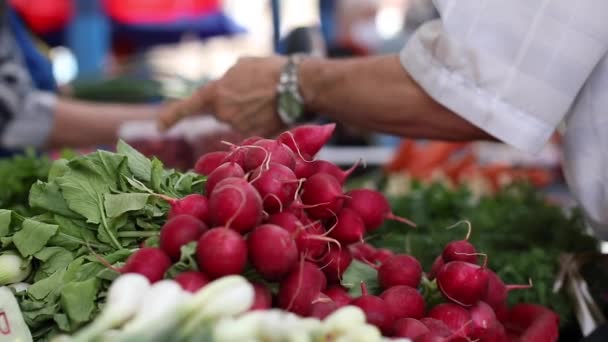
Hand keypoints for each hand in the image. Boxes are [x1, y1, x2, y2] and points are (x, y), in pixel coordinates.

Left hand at [158, 56, 287, 136]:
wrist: (298, 86)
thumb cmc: (269, 70)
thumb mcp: (241, 66)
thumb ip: (227, 81)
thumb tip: (227, 89)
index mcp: (215, 93)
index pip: (188, 107)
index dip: (171, 116)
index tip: (159, 127)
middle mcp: (224, 114)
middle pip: (221, 111)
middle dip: (232, 103)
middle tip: (252, 89)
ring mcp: (240, 127)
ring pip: (239, 120)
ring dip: (248, 110)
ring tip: (267, 96)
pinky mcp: (256, 136)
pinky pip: (253, 127)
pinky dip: (260, 120)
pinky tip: (273, 109)